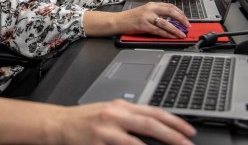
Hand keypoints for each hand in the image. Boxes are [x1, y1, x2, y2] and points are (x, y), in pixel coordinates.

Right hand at [58, 100, 195, 144]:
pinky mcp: (98, 143)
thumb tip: (155, 123)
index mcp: (120, 105)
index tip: (189, 131)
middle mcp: (115, 115)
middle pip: (150, 124)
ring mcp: (106, 131)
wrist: (58, 124)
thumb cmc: (84, 120)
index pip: (153, 111)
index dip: (174, 121)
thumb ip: (130, 116)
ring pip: (137, 142)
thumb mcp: (109, 111)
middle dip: (173, 136)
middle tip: (188, 144)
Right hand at [117, 2, 189, 37]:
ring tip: (182, 34)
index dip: (180, 12)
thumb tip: (171, 19)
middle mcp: (150, 9)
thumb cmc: (131, 17)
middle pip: (170, 12)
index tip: (185, 18)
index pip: (170, 6)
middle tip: (187, 26)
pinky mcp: (144, 26)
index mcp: (152, 4)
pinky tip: (172, 37)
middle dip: (181, 19)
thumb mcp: (145, 10)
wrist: (118, 20)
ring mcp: (147, 17)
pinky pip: (158, 31)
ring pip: (166, 23)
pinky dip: (167, 34)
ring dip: (176, 30)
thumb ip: (156, 12)